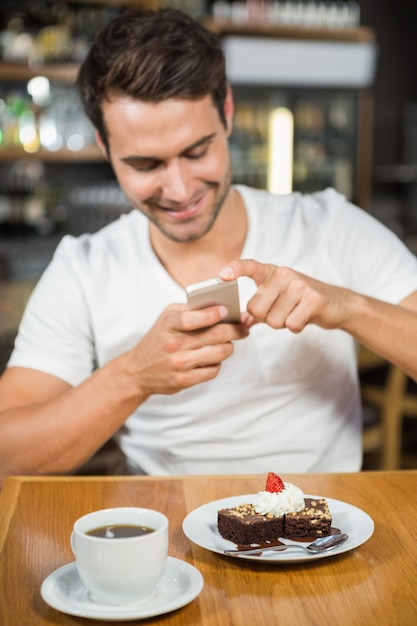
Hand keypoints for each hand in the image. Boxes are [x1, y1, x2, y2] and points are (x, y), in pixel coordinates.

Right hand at [124, 303, 248, 396]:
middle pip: (215, 336)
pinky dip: (217, 363)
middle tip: (244, 327)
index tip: (226, 310)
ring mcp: (178, 364)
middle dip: (236, 330)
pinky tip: (212, 358)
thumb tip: (222, 306)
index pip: (192, 318)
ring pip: (220, 353)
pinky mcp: (183, 381)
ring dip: (229, 347)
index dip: (212, 314)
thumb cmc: (159, 338)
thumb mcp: (167, 318)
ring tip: (228, 343)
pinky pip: (213, 370)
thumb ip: (191, 309)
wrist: (138, 370)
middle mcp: (173, 344)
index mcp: (169, 324)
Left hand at [219, 259, 350, 332]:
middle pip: (256, 309)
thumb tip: (241, 322)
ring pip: (273, 320)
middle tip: (283, 312)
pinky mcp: (313, 299)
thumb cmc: (302, 302)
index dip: (235, 269)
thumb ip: (258, 309)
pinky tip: (305, 318)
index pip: (250, 266)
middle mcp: (284, 275)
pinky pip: (291, 325)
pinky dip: (297, 327)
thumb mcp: (278, 299)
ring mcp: (299, 285)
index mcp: (272, 272)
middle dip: (267, 318)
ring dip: (284, 324)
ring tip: (296, 313)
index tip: (222, 276)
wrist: (338, 304)